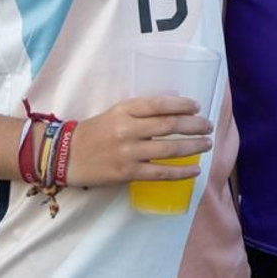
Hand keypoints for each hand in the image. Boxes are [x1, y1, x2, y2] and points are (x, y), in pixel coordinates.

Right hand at [64, 96, 213, 186]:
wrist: (68, 155)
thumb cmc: (95, 132)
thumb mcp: (115, 113)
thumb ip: (140, 112)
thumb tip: (173, 112)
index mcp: (124, 110)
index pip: (159, 104)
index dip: (181, 105)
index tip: (197, 106)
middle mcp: (127, 129)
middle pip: (168, 125)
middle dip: (193, 125)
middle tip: (208, 126)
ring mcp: (128, 152)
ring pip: (168, 148)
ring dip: (192, 146)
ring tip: (207, 144)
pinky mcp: (127, 173)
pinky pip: (160, 172)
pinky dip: (180, 172)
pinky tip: (194, 170)